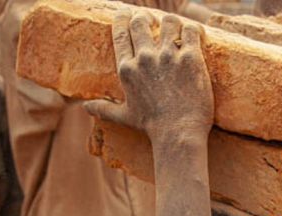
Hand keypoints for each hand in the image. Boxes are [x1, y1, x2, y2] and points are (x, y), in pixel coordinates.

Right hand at [84, 13, 212, 146]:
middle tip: (153, 21)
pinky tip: (196, 36)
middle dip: (146, 17)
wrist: (178, 135)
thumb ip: (105, 109)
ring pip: (168, 21)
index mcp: (127, 69)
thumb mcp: (125, 117)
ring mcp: (168, 57)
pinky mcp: (190, 58)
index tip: (129, 15)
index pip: (121, 32)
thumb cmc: (152, 127)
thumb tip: (85, 108)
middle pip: (141, 21)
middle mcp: (145, 58)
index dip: (124, 18)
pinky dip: (193, 30)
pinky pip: (191, 30)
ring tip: (178, 31)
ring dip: (172, 23)